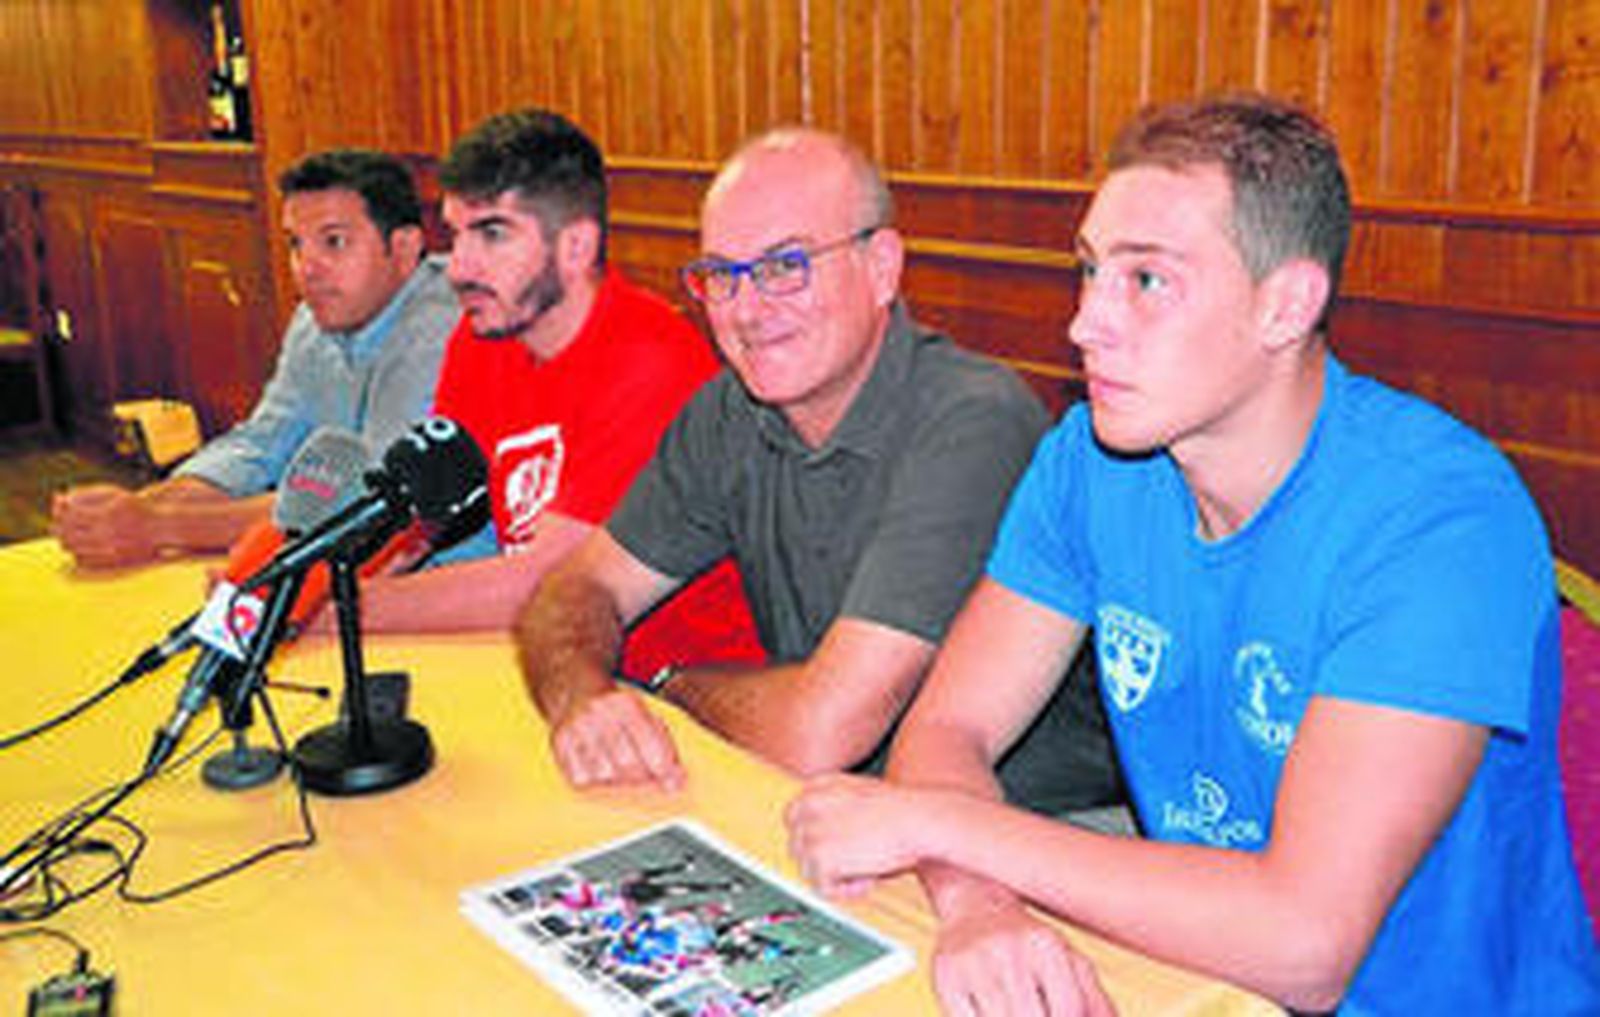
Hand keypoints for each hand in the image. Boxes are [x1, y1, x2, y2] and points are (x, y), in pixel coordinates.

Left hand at [52, 484, 158, 567]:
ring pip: (76, 550)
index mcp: (108, 515)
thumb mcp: (114, 495)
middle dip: (59, 530)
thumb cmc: (136, 508)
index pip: (72, 516)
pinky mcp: (115, 561)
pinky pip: (87, 561)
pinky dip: (78, 555)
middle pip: (70, 535)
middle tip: (56, 525)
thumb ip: (85, 495)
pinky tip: (80, 549)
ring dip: (66, 543)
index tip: (58, 510)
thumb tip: (57, 498)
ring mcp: (112, 549)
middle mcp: (109, 533)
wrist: (162, 526)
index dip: (60, 513)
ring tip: (67, 537)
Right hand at [548, 686, 683, 790]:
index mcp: (625, 703)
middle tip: (648, 779)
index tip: (673, 783)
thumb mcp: (644, 712)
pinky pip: (581, 779)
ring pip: (604, 775)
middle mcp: (598, 713)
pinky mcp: (558, 743)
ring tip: (622, 769)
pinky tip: (600, 768)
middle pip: (628, 765)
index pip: (651, 747)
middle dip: (643, 779)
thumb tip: (676, 782)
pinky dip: (594, 782)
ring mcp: (575, 728)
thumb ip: (664, 745)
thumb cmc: (616, 705)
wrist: (573, 685)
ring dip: (618, 781)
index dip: (665, 771)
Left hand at [785, 773, 931, 896]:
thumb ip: (838, 806)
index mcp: (817, 786)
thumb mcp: (863, 793)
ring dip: (838, 875)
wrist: (919, 820)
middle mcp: (807, 805)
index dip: (817, 837)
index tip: (840, 848)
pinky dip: (846, 891)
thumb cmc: (902, 811)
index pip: (795, 817)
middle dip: (825, 858)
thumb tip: (830, 835)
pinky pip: (823, 888)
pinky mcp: (820, 859)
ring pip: (809, 870)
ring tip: (868, 867)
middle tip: (858, 861)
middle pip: (798, 847)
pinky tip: (869, 879)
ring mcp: (810, 832)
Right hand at [933, 894, 1114, 1016]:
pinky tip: (988, 1012)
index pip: (1068, 1009)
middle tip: (1032, 1009)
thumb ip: (1096, 1002)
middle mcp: (1008, 948)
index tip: (1054, 1013)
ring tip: (1012, 1008)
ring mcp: (973, 962)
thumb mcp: (1069, 962)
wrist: (973, 903)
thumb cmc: (1030, 944)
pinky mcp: (944, 976)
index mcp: (1046, 945)